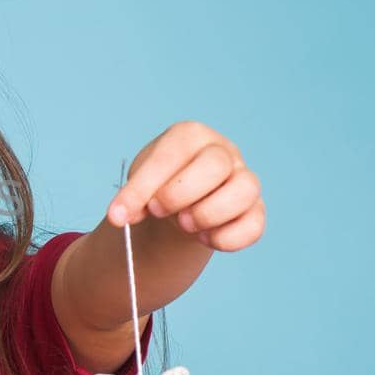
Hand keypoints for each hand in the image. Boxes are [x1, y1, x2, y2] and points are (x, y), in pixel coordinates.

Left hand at [103, 121, 264, 252]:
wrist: (179, 208)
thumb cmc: (160, 188)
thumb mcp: (140, 187)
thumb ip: (131, 199)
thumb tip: (120, 217)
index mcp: (191, 135)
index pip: (171, 154)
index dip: (143, 187)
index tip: (119, 214)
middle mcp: (224, 152)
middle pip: (216, 165)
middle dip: (180, 195)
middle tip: (158, 212)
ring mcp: (244, 179)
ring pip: (245, 190)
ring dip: (208, 215)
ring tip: (185, 225)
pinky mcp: (255, 210)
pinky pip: (253, 224)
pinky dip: (226, 238)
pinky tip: (205, 238)